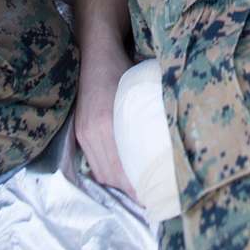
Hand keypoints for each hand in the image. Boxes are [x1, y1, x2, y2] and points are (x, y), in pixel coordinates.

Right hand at [75, 45, 136, 200]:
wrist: (94, 53)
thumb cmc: (123, 68)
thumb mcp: (140, 89)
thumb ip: (149, 114)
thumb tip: (170, 138)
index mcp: (107, 122)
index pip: (120, 167)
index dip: (134, 186)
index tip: (151, 196)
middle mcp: (91, 131)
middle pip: (109, 174)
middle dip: (128, 190)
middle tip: (148, 196)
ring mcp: (83, 132)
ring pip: (99, 170)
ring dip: (116, 183)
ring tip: (136, 189)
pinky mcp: (79, 131)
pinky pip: (92, 160)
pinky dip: (106, 171)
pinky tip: (120, 174)